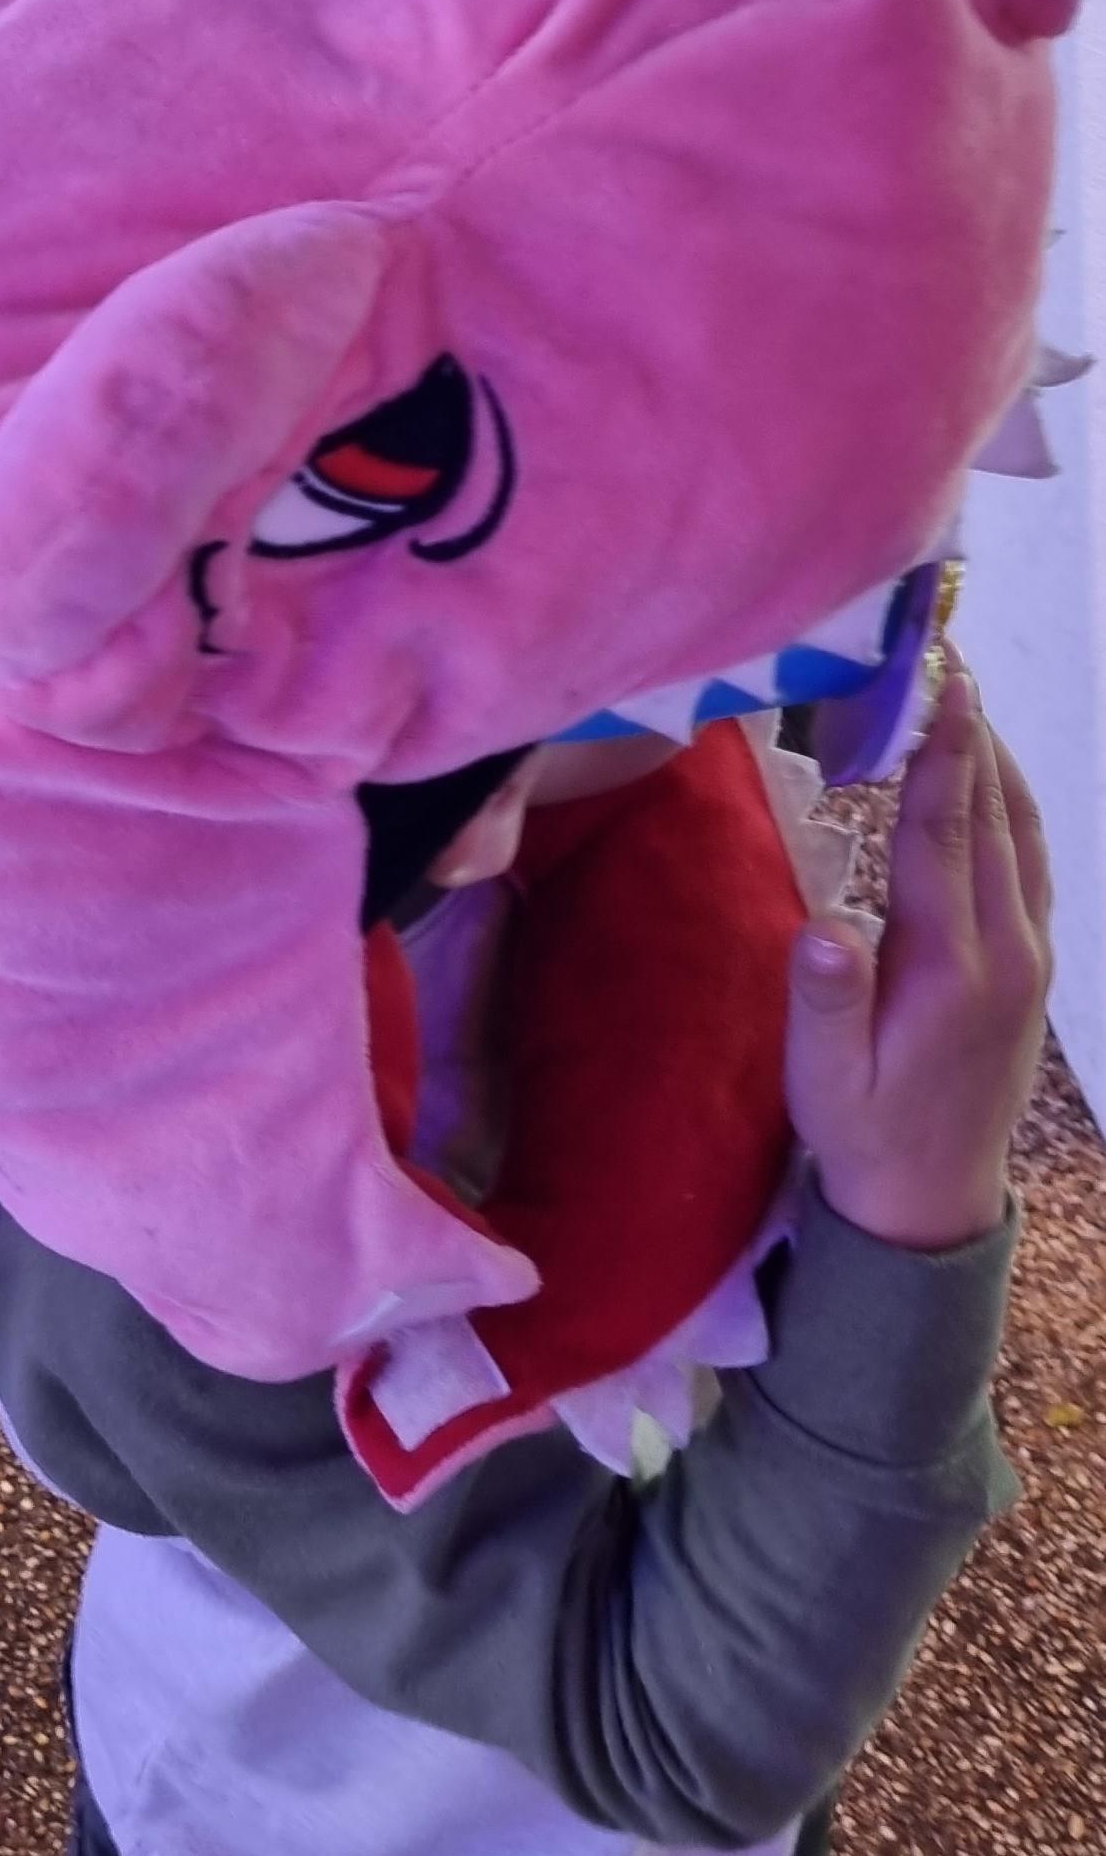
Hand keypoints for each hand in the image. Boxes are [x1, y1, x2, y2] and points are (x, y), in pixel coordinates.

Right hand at [785, 659, 1051, 1252]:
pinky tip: (985, 779)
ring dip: (995, 762)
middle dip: (972, 733)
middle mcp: (1007, 951)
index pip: (949, 836)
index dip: (944, 754)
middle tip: (945, 655)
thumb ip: (827, 1000)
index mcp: (955, 969)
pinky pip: (1029, 862)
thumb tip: (825, 926)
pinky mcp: (1030, 965)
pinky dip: (1008, 804)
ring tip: (962, 697)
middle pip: (996, 818)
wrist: (933, 1200)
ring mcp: (1029, 957)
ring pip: (1024, 835)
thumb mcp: (826, 1080)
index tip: (944, 682)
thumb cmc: (864, 1132)